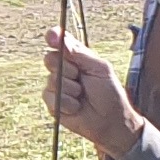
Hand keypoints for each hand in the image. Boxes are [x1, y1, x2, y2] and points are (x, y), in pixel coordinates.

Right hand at [41, 27, 144, 154]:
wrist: (110, 122)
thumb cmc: (109, 93)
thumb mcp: (99, 68)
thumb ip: (79, 53)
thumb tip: (59, 37)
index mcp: (76, 57)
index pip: (59, 42)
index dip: (53, 37)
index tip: (52, 37)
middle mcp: (63, 69)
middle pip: (49, 58)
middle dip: (66, 68)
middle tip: (80, 77)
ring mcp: (56, 86)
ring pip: (51, 79)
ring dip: (70, 89)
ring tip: (82, 95)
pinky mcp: (52, 103)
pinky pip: (49, 96)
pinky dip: (66, 102)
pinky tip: (76, 107)